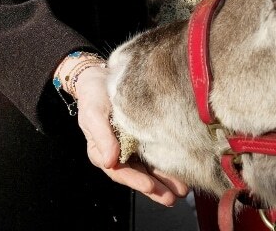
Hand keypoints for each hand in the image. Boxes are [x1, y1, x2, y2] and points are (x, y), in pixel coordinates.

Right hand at [73, 66, 189, 205]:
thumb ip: (101, 137)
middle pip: (138, 175)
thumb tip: (110, 161)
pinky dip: (167, 165)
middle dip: (155, 188)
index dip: (135, 180)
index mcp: (103, 151)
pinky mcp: (143, 137)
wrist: (101, 77)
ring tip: (181, 191)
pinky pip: (155, 155)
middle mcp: (119, 153)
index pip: (120, 172)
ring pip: (149, 168)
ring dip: (164, 181)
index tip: (150, 186)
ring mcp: (132, 147)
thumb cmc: (94, 96)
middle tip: (172, 198)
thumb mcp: (94, 113)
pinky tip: (181, 172)